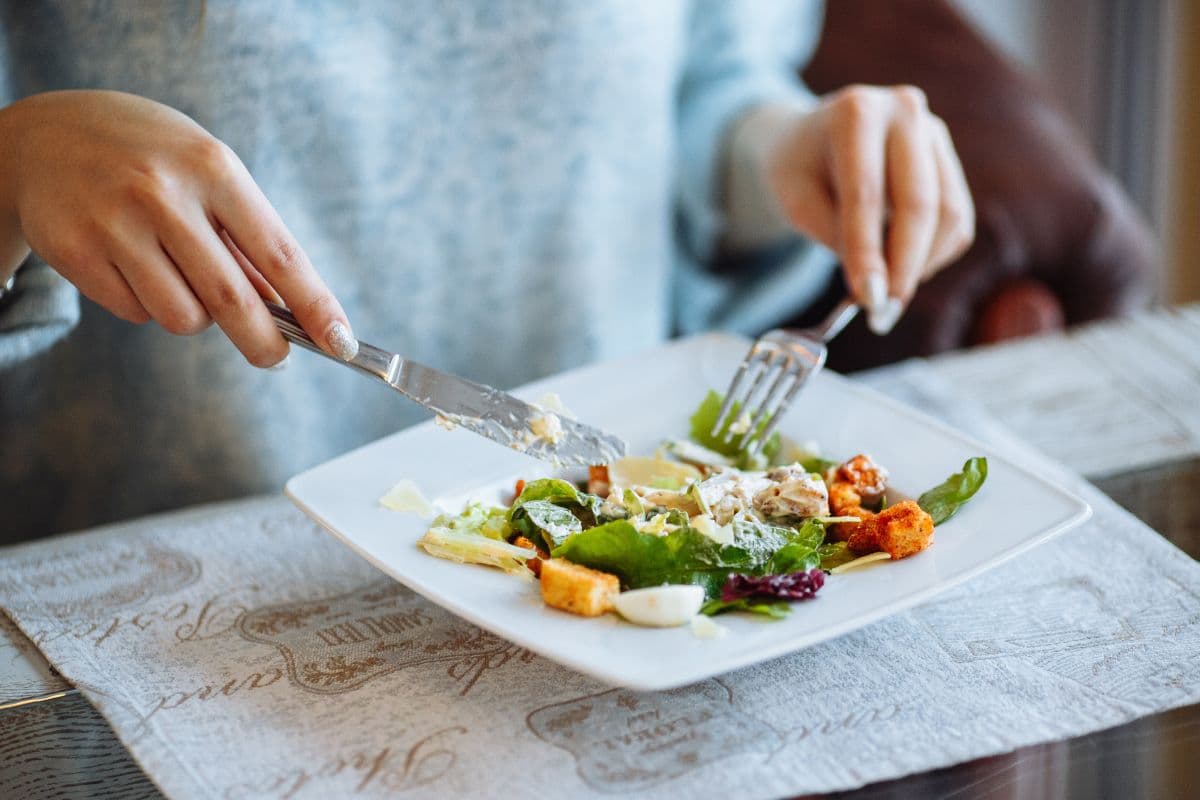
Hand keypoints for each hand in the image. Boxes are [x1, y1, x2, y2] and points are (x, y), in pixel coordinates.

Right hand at [0, 90, 355, 365]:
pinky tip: (130, 264)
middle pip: (233, 301)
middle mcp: (164, 194)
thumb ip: (246, 240)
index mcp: (214, 169)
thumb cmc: (153, 160)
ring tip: (178, 275)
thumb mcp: (208, 176)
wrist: (45, 135)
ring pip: (183, 317)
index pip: (279, 254)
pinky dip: (146, 304)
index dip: (315, 306)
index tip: (342, 342)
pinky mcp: (75, 251)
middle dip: (265, 343)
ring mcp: (115, 223)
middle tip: (275, 356)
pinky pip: (136, 313)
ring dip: (194, 315)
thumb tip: (290, 312)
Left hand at [759, 85, 974, 333]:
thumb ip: (834, 237)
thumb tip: (876, 289)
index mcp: (856, 113)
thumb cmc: (798, 170)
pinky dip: (932, 255)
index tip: (868, 299)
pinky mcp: (949, 158)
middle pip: (919, 203)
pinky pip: (956, 220)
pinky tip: (899, 265)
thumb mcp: (794, 200)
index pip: (865, 194)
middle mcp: (904, 111)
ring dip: (921, 265)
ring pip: (948, 215)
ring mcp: (934, 132)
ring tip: (886, 293)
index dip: (868, 252)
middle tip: (884, 314)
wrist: (811, 137)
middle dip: (903, 267)